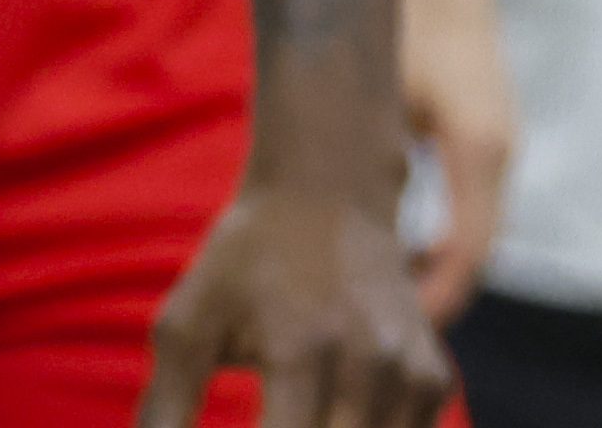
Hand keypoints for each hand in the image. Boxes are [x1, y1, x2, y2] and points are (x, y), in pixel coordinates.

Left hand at [146, 182, 455, 427]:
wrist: (330, 196)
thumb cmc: (247, 262)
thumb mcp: (189, 320)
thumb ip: (167, 401)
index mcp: (299, 348)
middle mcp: (365, 363)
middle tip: (273, 412)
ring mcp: (408, 373)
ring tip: (294, 404)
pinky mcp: (434, 379)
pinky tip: (334, 410)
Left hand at [396, 0, 516, 321]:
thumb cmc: (399, 15)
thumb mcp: (377, 93)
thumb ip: (370, 160)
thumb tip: (341, 229)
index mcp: (477, 150)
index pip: (466, 256)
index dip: (429, 301)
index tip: (388, 328)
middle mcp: (497, 152)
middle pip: (471, 252)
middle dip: (427, 294)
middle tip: (373, 329)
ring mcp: (495, 141)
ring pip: (470, 229)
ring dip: (431, 265)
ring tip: (376, 298)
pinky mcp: (481, 130)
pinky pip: (466, 202)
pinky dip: (437, 233)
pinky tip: (390, 244)